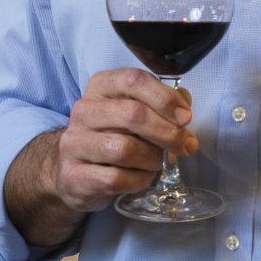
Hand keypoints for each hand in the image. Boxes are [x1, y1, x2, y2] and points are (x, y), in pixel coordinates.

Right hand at [49, 69, 195, 215]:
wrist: (75, 173)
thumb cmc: (112, 136)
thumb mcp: (135, 113)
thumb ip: (161, 105)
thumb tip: (184, 105)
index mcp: (101, 86)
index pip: (134, 81)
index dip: (165, 98)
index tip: (185, 117)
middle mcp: (84, 110)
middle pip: (133, 114)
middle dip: (167, 132)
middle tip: (184, 146)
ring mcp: (75, 143)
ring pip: (124, 149)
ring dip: (152, 159)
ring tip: (158, 163)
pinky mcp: (75, 175)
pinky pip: (116, 178)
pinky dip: (139, 180)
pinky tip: (143, 178)